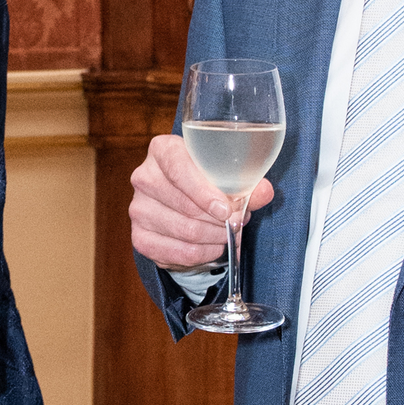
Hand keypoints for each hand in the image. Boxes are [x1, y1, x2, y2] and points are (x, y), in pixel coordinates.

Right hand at [130, 132, 273, 269]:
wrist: (184, 203)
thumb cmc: (207, 183)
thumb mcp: (227, 177)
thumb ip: (247, 184)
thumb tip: (264, 192)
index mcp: (163, 150)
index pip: (178, 168)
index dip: (204, 192)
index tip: (226, 210)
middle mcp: (144, 177)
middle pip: (185, 205)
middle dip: (218, 220)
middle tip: (237, 224)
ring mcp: (138, 208)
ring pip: (184, 231)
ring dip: (214, 238)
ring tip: (228, 234)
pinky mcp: (140, 237)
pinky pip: (177, 252)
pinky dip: (202, 254)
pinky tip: (213, 247)